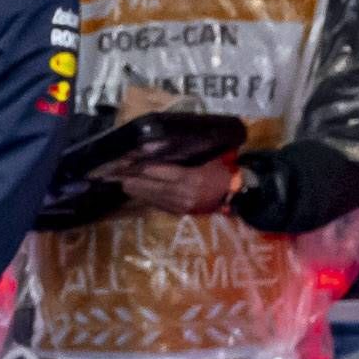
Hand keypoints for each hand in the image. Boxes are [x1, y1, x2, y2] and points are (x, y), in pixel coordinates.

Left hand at [116, 156, 241, 216]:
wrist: (238, 194)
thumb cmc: (225, 172)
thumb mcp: (210, 158)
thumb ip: (190, 155)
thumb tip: (166, 146)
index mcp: (191, 178)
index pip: (162, 172)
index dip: (145, 168)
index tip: (131, 163)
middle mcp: (183, 193)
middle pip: (154, 187)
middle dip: (136, 181)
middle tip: (120, 176)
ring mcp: (181, 205)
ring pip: (155, 198)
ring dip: (139, 192)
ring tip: (125, 185)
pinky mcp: (181, 212)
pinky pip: (161, 206)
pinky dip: (149, 199)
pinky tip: (140, 195)